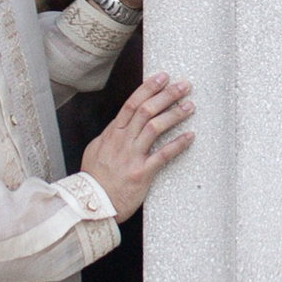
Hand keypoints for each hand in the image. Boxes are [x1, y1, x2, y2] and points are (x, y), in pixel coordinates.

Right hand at [82, 72, 193, 217]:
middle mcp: (122, 141)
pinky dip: (178, 144)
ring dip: (174, 114)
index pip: (132, 103)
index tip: (163, 77)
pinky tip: (190, 136)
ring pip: (155, 127)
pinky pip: (163, 155)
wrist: (91, 205)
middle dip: (167, 95)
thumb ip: (109, 137)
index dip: (149, 88)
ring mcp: (132, 156)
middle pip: (146, 110)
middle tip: (184, 86)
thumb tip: (118, 125)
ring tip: (190, 106)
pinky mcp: (141, 173)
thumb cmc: (94, 179)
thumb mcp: (95, 151)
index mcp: (112, 133)